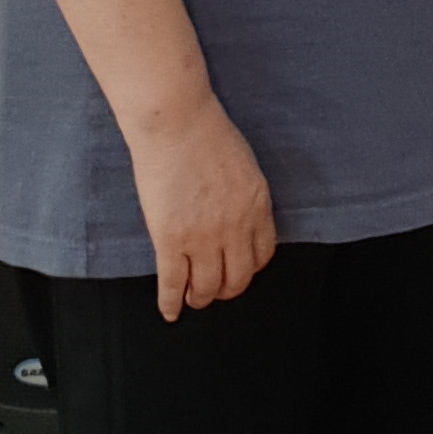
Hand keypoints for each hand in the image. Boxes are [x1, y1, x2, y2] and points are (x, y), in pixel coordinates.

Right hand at [127, 91, 276, 319]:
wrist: (176, 122)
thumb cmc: (206, 133)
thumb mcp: (245, 166)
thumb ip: (246, 198)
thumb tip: (240, 219)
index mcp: (257, 207)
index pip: (262, 255)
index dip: (249, 270)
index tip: (238, 272)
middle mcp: (235, 228)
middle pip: (237, 279)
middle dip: (225, 290)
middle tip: (214, 291)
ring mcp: (203, 237)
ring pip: (206, 288)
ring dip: (199, 298)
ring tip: (192, 298)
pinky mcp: (171, 240)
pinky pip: (173, 284)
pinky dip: (170, 303)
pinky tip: (170, 311)